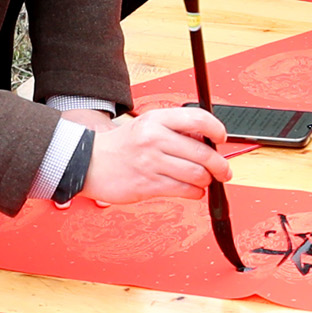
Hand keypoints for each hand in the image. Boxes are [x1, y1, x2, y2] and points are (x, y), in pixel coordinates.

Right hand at [84, 107, 231, 202]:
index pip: (198, 119)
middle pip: (203, 153)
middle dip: (220, 165)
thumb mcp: (146, 125)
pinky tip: (193, 191)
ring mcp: (151, 162)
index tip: (221, 139)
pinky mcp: (147, 185)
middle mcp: (154, 138)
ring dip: (207, 181)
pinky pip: (184, 191)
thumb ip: (175, 130)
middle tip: (224, 171)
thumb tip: (207, 142)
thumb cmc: (120, 146)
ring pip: (197, 174)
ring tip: (204, 181)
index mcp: (156, 119)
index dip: (217, 129)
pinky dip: (195, 193)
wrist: (87, 162)